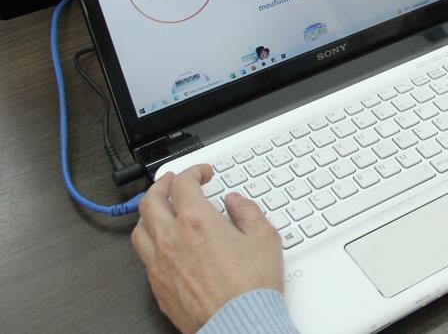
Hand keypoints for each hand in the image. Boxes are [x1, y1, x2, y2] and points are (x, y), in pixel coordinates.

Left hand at [131, 164, 283, 333]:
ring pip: (139, 227)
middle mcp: (172, 239)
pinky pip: (142, 255)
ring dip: (149, 212)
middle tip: (173, 181)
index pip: (182, 183)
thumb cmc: (251, 287)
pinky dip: (150, 239)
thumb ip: (248, 212)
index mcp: (197, 221)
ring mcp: (160, 263)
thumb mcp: (265, 238)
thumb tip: (237, 203)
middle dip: (162, 184)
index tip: (202, 173)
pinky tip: (162, 242)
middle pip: (150, 200)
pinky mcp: (157, 285)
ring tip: (161, 208)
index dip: (193, 171)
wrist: (238, 324)